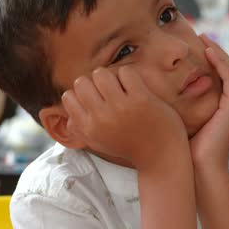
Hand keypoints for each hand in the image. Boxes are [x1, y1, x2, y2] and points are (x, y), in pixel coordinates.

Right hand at [62, 66, 186, 168]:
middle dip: (93, 83)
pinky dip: (129, 77)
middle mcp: (101, 118)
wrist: (161, 156)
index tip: (95, 99)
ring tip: (121, 87)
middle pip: (81, 81)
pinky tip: (135, 88)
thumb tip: (68, 118)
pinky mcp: (141, 99)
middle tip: (108, 91)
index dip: (81, 94)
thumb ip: (81, 130)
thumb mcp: (99, 143)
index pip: (68, 97)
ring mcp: (121, 107)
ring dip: (111, 77)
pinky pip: (125, 72)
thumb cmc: (129, 146)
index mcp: (89, 129)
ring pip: (100, 73)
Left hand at [190, 34, 228, 168]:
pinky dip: (221, 63)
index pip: (219, 78)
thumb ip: (178, 106)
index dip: (210, 60)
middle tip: (202, 36)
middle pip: (227, 70)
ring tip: (205, 39)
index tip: (196, 47)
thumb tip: (157, 94)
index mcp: (222, 110)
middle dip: (216, 51)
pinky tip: (209, 52)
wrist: (197, 170)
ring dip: (219, 52)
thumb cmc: (184, 151)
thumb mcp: (180, 122)